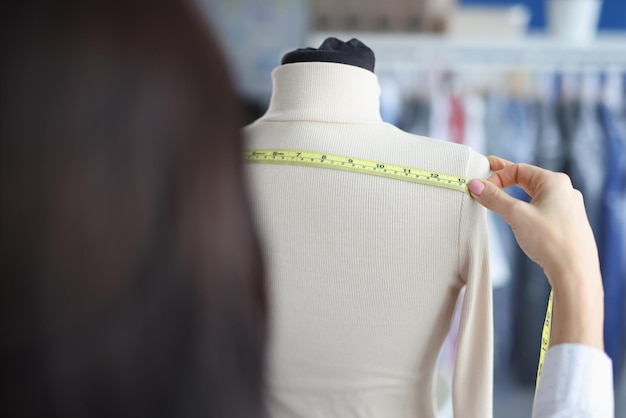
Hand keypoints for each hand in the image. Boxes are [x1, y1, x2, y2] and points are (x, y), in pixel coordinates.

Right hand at [469, 156, 603, 349]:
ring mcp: (567, 207)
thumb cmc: (551, 241)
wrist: (575, 272)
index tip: (481, 190)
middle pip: (527, 179)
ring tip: (498, 195)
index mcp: (554, 182)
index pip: (518, 169)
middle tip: (487, 171)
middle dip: (505, 179)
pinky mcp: (567, 223)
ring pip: (534, 194)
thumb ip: (494, 198)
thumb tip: (476, 185)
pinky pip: (542, 207)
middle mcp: (564, 190)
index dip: (496, 177)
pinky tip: (518, 216)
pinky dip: (526, 207)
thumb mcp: (516, 215)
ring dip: (514, 194)